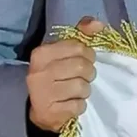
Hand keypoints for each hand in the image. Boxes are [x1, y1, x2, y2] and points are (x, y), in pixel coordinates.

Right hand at [27, 16, 104, 131]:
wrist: (44, 110)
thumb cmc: (59, 77)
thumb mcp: (67, 54)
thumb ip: (82, 35)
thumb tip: (97, 24)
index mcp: (42, 53)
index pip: (78, 47)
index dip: (89, 55)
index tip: (85, 61)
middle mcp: (38, 71)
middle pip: (82, 67)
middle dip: (89, 75)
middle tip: (83, 79)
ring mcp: (42, 93)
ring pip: (82, 87)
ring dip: (85, 92)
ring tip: (76, 92)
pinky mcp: (50, 112)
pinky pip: (79, 106)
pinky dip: (80, 106)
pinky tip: (71, 104)